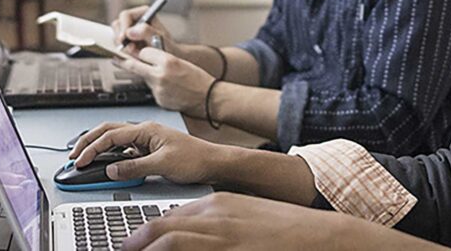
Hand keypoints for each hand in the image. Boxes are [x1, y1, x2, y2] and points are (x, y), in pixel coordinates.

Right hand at [68, 121, 225, 184]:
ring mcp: (145, 141)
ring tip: (83, 158)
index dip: (92, 148)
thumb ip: (134, 167)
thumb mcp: (162, 164)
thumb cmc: (194, 158)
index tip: (80, 161)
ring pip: (114, 140)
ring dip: (98, 148)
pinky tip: (105, 164)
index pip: (111, 135)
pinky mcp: (148, 150)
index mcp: (146, 129)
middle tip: (73, 156)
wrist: (212, 162)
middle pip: (108, 132)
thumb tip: (111, 170)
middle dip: (88, 142)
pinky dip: (110, 156)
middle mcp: (144, 132)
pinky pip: (124, 151)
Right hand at [112, 5, 184, 59]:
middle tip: (126, 48)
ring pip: (115, 35)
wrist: (168, 56)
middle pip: (117, 24)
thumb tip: (129, 32)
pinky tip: (132, 54)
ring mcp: (129, 29)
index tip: (123, 39)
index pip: (125, 15)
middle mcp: (135, 18)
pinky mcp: (125, 40)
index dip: (123, 27)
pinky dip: (122, 50)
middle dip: (120, 38)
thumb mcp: (159, 38)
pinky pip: (117, 44)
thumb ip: (146, 32)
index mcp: (143, 12)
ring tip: (134, 52)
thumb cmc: (166, 45)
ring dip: (121, 45)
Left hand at [114, 47, 213, 117]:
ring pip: (144, 78)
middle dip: (122, 61)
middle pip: (134, 65)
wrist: (209, 98)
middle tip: (115, 58)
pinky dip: (157, 88)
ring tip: (167, 78)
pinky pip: (152, 90)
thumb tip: (144, 55)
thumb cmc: (198, 79)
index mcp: (168, 61)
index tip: (136, 49)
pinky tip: (170, 89)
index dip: (142, 51)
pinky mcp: (158, 100)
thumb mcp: (180, 62)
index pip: (144, 52)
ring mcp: (158, 89)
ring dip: (148, 76)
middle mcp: (160, 74)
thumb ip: (161, 58)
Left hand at [123, 192, 446, 250]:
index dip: (141, 237)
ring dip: (146, 250)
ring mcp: (221, 237)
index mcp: (215, 204)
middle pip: (158, 231)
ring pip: (168, 243)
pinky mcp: (231, 250)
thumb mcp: (243, 217)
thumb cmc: (284, 230)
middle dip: (134, 245)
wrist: (320, 236)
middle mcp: (212, 218)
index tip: (130, 247)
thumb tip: (187, 238)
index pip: (165, 219)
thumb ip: (215, 225)